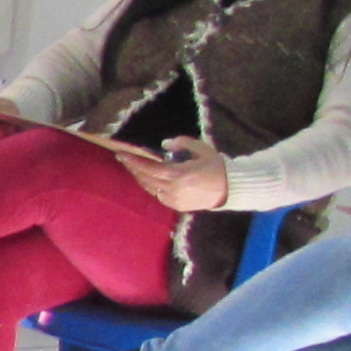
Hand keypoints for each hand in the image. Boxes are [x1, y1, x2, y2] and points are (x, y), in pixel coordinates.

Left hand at [107, 134, 230, 211]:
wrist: (229, 189)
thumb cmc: (215, 166)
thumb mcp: (201, 149)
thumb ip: (182, 143)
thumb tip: (164, 144)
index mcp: (180, 175)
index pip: (150, 168)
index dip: (134, 161)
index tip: (121, 154)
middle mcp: (174, 190)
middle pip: (146, 179)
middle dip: (133, 168)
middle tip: (122, 158)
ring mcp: (175, 200)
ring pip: (150, 188)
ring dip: (139, 177)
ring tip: (131, 166)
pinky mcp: (177, 207)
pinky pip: (158, 195)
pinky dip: (150, 186)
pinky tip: (145, 177)